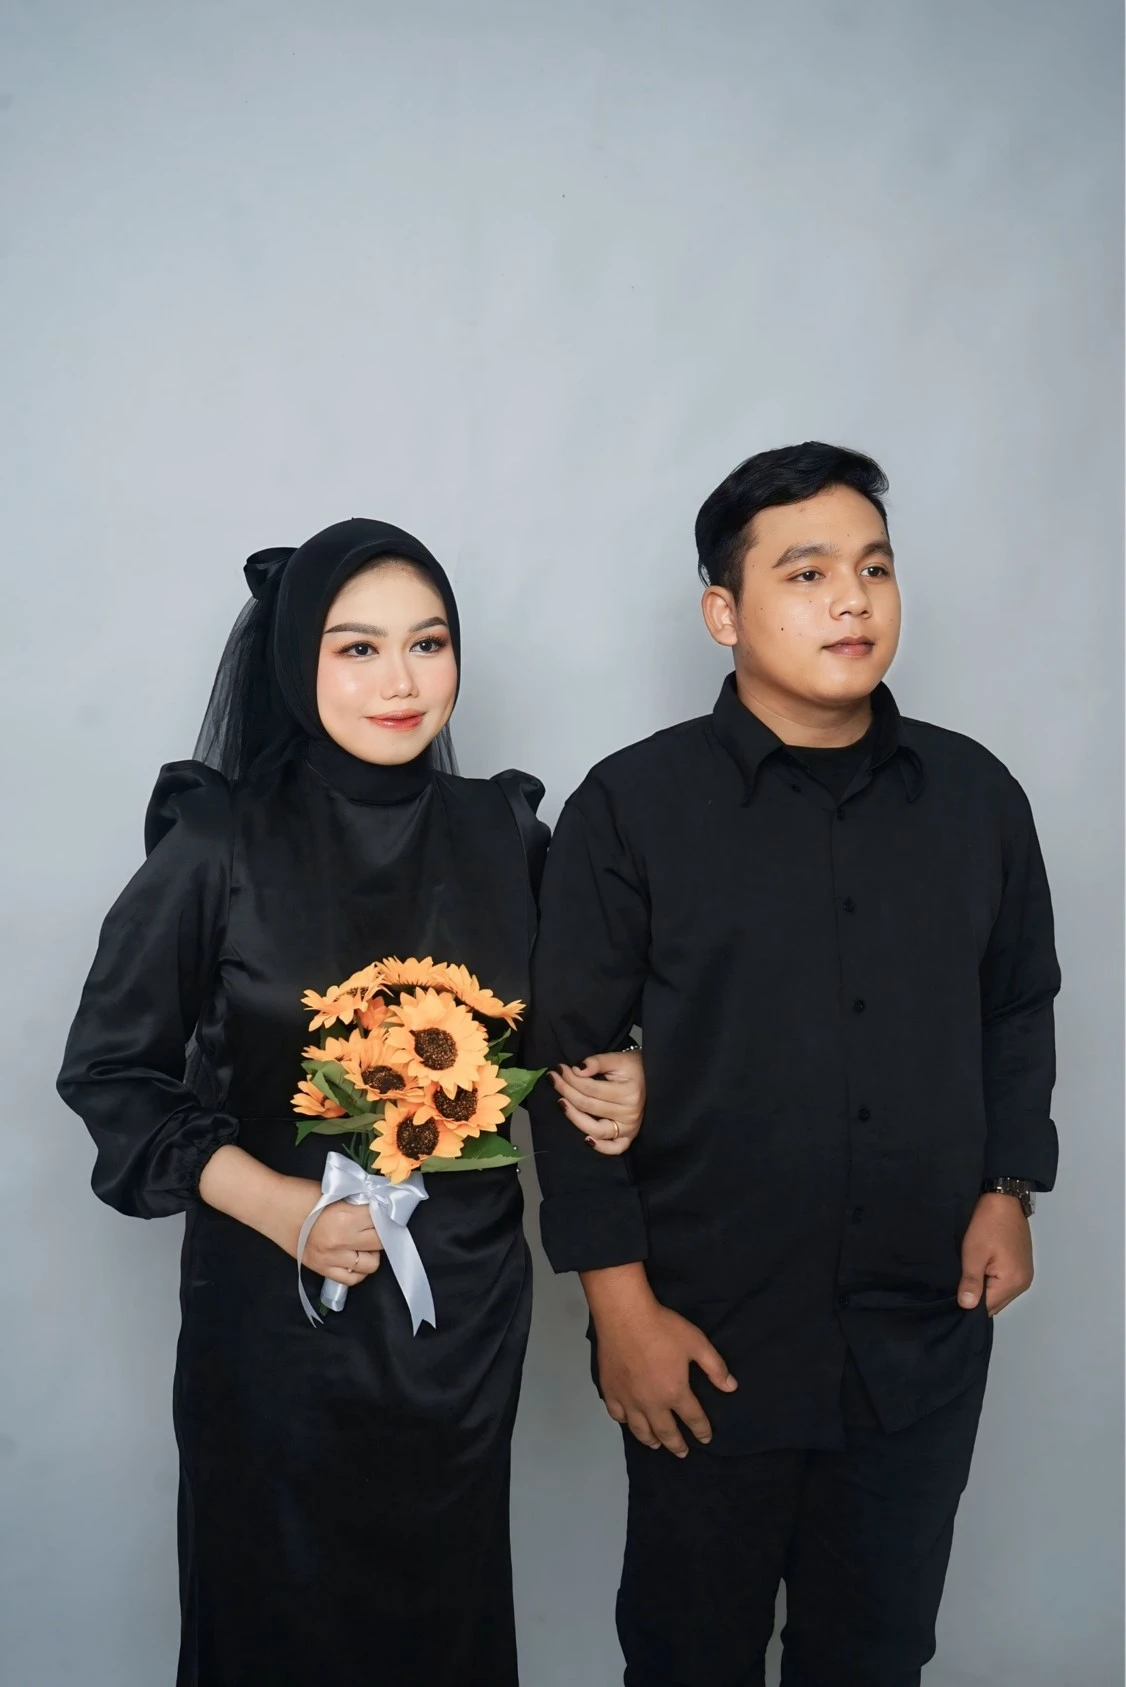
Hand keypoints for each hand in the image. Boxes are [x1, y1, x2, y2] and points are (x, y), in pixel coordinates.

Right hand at [200, 1151, 383, 1285]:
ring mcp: (331, 1259)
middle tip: (378, 1224)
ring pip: (371, 1264)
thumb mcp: (335, 1192)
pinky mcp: (321, 1269)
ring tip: (365, 1241)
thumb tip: (380, 1206)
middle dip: (383, 1232)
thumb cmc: (301, 1194)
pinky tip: (355, 1257)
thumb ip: (357, 1201)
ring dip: (372, 1252)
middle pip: (380, 1242)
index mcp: (345, 1217)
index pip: (381, 1219)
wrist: (270, 1207)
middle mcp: (341, 1241)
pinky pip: (352, 1279)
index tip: (388, 1209)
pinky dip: (358, 1270)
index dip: (387, 1212)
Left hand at [550, 1048, 644, 1155]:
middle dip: (567, 1091)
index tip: (559, 1069)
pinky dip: (601, 1147)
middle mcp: (630, 1114)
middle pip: (589, 1106)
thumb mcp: (618, 1059)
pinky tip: (586, 1139)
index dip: (571, 1079)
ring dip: (574, 1116)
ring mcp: (630, 1128)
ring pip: (596, 1129)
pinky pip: (615, 1148)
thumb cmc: (635, 1069)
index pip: (591, 1089)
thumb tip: (577, 1069)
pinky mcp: (629, 1137)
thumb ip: (598, 1061)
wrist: (653, 1079)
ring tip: (560, 1102)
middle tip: (553, 1079)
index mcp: (629, 1093)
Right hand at [584, 1266, 736, 1455]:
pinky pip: (617, 1415)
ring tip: (657, 1445)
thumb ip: (715, 1367)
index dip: (702, 1430)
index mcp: (675, 1392)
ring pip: (640, 1430)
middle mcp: (652, 1403)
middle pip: (666, 1432)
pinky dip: (625, 1423)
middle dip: (677, 1444)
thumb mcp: (696, 1343)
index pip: (693, 1419)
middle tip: (682, 1452)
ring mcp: (628, 1399)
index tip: (706, 1438)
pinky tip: (629, 1422)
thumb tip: (731, 1388)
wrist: (625, 1315)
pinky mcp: (610, 1390)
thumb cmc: (662, 1327)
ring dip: (651, 1440)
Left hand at [958, 1192, 1033, 1315]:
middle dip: (977, 1298)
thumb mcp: (974, 1253)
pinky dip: (993, 1282)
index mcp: (1013, 1283)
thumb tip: (966, 1307)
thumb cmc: (987, 1225)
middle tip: (958, 1287)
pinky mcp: (1022, 1267)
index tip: (954, 1297)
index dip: (969, 1304)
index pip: (987, 1308)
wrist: (1004, 1200)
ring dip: (985, 1290)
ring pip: (1000, 1294)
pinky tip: (980, 1271)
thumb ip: (971, 1282)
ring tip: (968, 1278)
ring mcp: (1025, 1275)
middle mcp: (1023, 1284)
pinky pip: (1005, 1284)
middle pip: (995, 1303)